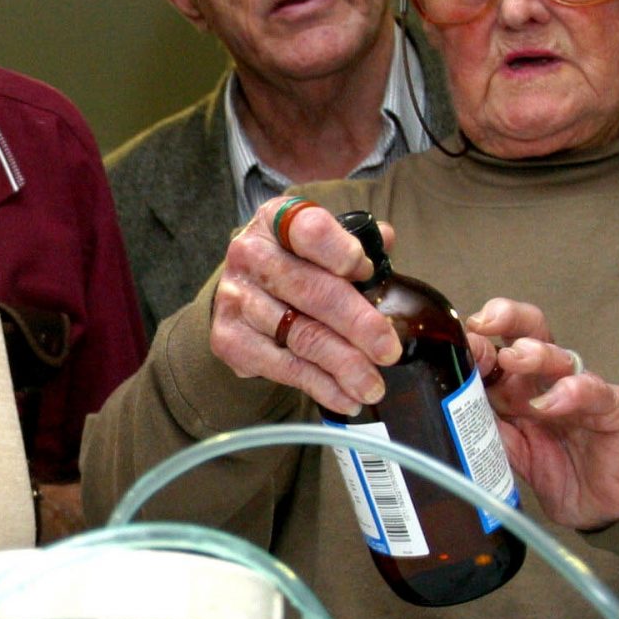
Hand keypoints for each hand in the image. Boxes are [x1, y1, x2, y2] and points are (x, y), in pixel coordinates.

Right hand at [210, 198, 400, 415]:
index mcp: (277, 221)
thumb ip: (357, 242)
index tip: (367, 272)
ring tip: (372, 386)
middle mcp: (250, 255)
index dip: (342, 252)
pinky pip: (283, 367)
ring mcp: (236, 298)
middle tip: (389, 351)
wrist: (244, 291)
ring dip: (343, 366)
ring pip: (300, 336)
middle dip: (357, 324)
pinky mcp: (229, 339)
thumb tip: (385, 240)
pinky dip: (319, 386)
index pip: (310, 230)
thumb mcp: (322, 243)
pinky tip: (345, 398)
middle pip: (310, 291)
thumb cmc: (297, 263)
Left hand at [463, 298, 618, 530]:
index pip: (497, 345)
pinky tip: (553, 400)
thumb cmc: (552, 464)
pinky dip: (575, 393)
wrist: (597, 503)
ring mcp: (582, 390)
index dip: (477, 340)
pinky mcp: (612, 411)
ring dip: (536, 354)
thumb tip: (435, 405)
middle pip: (531, 331)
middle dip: (507, 318)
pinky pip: (597, 394)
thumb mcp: (502, 447)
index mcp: (517, 383)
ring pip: (561, 357)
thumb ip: (476, 425)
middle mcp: (547, 379)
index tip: (457, 343)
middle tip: (483, 324)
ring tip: (516, 357)